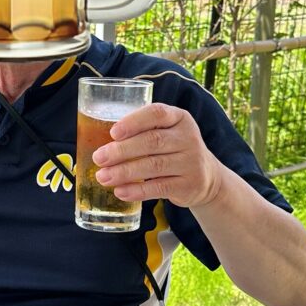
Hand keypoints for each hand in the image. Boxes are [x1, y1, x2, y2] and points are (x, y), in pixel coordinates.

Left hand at [91, 102, 222, 208]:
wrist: (207, 177)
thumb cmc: (174, 150)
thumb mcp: (166, 132)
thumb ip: (141, 132)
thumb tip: (99, 142)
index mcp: (179, 118)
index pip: (157, 113)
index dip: (134, 122)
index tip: (113, 132)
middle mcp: (188, 138)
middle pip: (152, 141)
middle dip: (122, 150)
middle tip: (98, 158)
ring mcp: (191, 162)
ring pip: (153, 166)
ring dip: (124, 172)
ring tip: (103, 177)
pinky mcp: (189, 185)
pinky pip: (159, 188)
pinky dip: (137, 191)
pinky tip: (120, 192)